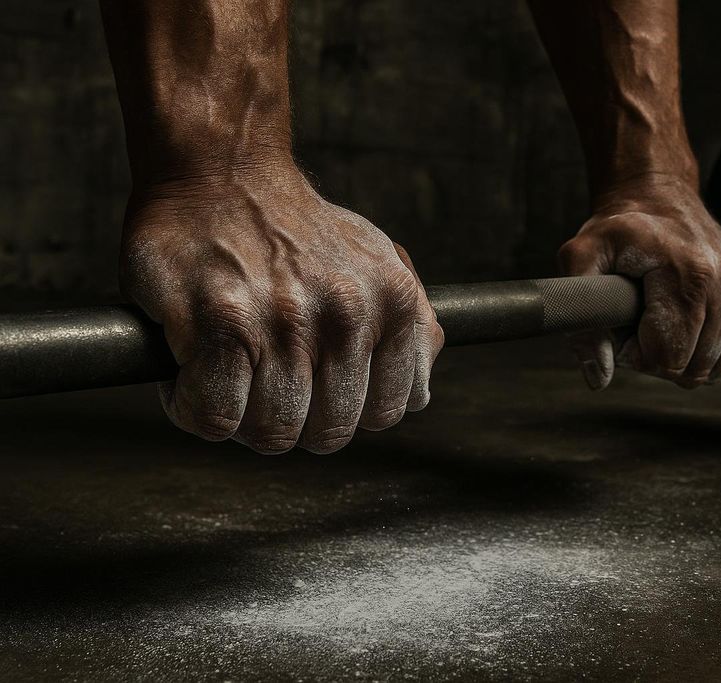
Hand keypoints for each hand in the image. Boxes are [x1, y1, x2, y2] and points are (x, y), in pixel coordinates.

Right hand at [120, 164, 443, 453]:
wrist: (221, 170)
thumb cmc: (296, 229)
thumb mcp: (377, 261)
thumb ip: (412, 324)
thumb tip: (419, 388)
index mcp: (391, 302)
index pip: (383, 414)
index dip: (341, 410)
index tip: (312, 387)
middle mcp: (346, 313)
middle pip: (327, 434)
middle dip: (292, 421)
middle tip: (264, 382)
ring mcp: (284, 321)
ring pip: (272, 434)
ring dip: (242, 416)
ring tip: (230, 372)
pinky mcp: (221, 324)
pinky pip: (215, 417)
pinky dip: (194, 407)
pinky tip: (193, 371)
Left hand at [559, 175, 720, 389]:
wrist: (657, 193)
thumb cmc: (617, 229)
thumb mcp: (579, 259)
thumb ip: (580, 316)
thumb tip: (599, 377)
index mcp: (688, 275)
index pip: (668, 358)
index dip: (636, 353)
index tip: (623, 324)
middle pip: (693, 367)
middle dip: (659, 356)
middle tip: (639, 320)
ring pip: (716, 365)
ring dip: (683, 352)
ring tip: (661, 316)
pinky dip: (706, 347)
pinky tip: (685, 319)